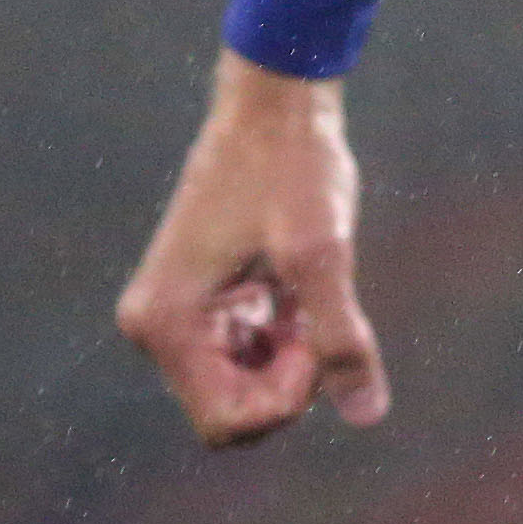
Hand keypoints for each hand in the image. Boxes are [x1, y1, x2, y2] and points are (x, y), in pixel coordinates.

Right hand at [115, 52, 389, 446]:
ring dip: (288, 355)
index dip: (289, 397)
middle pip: (232, 409)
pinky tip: (300, 287)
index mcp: (167, 323)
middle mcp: (155, 326)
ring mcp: (172, 314)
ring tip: (310, 293)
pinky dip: (281, 334)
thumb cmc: (295, 166)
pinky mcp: (197, 299)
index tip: (321, 334)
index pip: (228, 421)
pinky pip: (241, 352)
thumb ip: (342, 337)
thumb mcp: (324, 252)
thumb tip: (368, 414)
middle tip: (320, 314)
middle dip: (288, 379)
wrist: (275, 101)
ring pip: (240, 383)